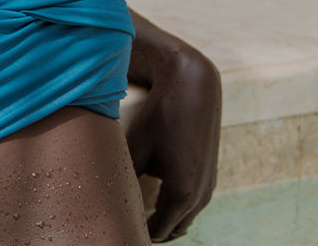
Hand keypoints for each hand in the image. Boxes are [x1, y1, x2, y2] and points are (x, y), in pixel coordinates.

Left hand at [124, 45, 220, 241]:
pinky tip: (157, 199)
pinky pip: (192, 204)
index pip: (156, 233)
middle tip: (125, 223)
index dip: (135, 232)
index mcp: (182, 193)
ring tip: (139, 215)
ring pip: (184, 219)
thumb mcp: (135, 149)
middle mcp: (201, 195)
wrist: (193, 86)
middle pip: (173, 231)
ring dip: (165, 221)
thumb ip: (124, 181)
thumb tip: (106, 202)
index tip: (116, 224)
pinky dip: (176, 208)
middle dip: (150, 231)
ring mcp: (209, 185)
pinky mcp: (210, 175)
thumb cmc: (160, 116)